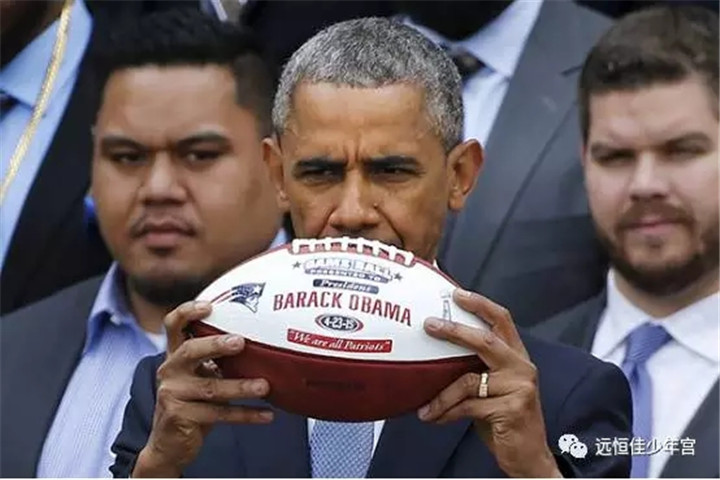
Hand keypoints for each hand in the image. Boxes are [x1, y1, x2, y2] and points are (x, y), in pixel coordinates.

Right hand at [133, 301, 273, 476]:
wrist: (169, 446)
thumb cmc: (193, 403)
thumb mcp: (199, 378)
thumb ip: (216, 361)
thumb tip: (260, 343)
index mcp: (175, 357)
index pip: (173, 326)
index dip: (188, 312)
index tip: (209, 306)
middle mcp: (170, 371)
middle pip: (190, 351)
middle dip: (216, 344)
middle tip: (240, 342)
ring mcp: (172, 395)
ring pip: (211, 388)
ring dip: (241, 386)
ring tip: (265, 386)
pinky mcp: (181, 417)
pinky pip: (219, 414)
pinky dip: (246, 414)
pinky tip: (267, 415)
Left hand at [418, 289, 561, 477]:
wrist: (529, 457)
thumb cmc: (504, 420)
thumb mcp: (492, 389)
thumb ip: (476, 369)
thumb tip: (437, 353)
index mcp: (516, 357)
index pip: (502, 320)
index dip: (480, 304)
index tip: (457, 293)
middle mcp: (522, 367)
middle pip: (485, 340)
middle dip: (454, 330)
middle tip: (429, 325)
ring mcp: (520, 387)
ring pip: (468, 380)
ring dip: (441, 395)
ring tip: (425, 405)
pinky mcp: (512, 408)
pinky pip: (468, 405)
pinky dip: (446, 411)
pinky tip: (434, 418)